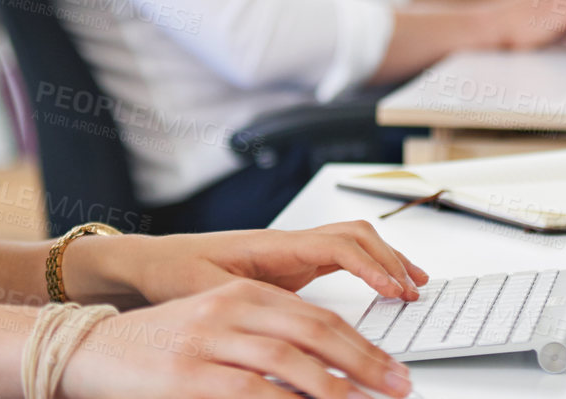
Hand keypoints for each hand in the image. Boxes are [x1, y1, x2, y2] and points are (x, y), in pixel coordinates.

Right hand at [59, 278, 415, 398]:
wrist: (91, 349)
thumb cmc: (159, 346)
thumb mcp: (215, 328)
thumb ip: (265, 342)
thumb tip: (325, 375)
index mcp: (240, 293)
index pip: (317, 317)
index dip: (362, 344)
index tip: (393, 370)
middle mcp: (229, 310)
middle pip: (315, 334)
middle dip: (365, 365)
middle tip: (399, 388)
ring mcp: (209, 343)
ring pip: (290, 365)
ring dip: (337, 390)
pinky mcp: (189, 377)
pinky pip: (253, 393)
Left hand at [70, 220, 425, 308]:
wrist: (150, 263)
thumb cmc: (172, 274)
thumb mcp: (209, 295)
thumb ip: (250, 308)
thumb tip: (293, 329)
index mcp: (271, 246)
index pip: (336, 244)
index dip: (372, 264)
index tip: (396, 289)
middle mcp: (286, 243)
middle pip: (354, 235)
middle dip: (391, 258)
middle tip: (415, 292)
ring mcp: (290, 253)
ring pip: (351, 242)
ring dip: (385, 258)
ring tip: (414, 286)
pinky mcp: (289, 266)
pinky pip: (340, 257)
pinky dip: (369, 265)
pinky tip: (384, 285)